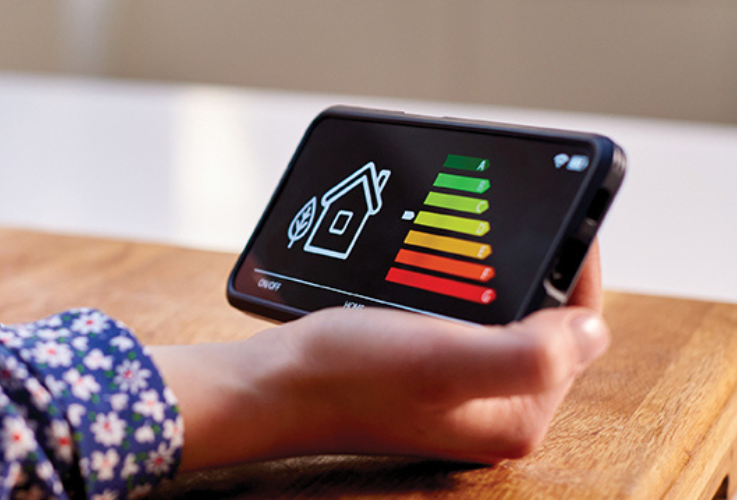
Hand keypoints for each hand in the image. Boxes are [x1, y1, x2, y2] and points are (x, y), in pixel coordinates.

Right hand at [151, 246, 607, 470]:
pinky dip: (455, 287)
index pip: (577, 331)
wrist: (266, 385)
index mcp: (513, 415)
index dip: (574, 267)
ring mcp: (453, 392)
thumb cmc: (343, 376)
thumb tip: (592, 328)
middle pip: (542, 322)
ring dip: (492, 273)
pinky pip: (461, 319)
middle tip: (512, 217)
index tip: (559, 214)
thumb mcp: (443, 360)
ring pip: (500, 316)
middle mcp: (489, 408)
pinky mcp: (420, 374)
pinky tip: (434, 266)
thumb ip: (530, 353)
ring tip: (473, 232)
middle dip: (531, 267)